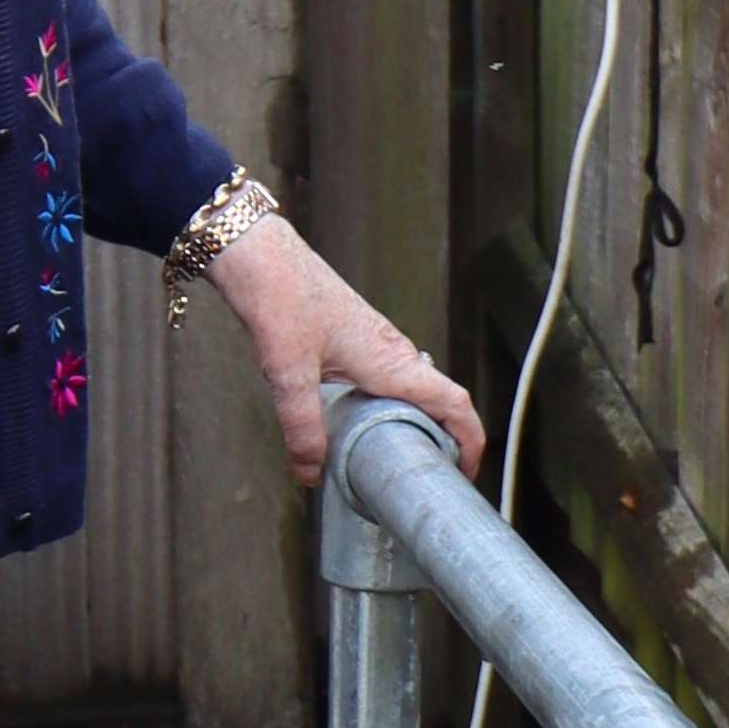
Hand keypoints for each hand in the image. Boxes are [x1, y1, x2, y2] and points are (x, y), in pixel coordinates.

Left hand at [207, 214, 490, 489]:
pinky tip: (360, 422)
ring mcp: (374, 342)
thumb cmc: (280, 296)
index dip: (470, 439)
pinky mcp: (353, 337)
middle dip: (448, 438)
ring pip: (415, 387)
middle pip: (441, 399)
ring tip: (401, 458)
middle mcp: (391, 351)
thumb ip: (302, 427)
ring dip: (419, 421)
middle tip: (432, 475)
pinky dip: (391, 405)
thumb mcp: (289, 374)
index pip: (453, 402)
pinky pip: (388, 377)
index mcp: (390, 361)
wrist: (258, 251)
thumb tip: (312, 472)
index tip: (467, 472)